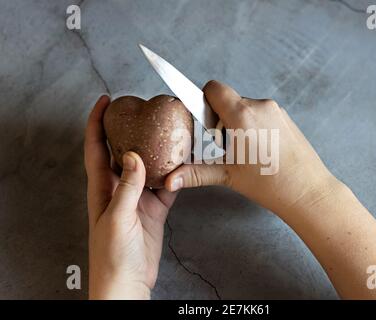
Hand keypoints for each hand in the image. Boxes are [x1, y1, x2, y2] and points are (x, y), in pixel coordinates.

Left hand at [84, 95, 176, 299]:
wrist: (128, 283)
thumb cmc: (112, 257)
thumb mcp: (116, 219)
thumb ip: (126, 187)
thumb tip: (132, 156)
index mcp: (101, 189)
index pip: (95, 148)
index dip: (96, 123)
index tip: (105, 101)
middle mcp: (119, 189)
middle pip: (123, 151)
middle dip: (130, 130)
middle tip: (144, 112)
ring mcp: (138, 199)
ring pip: (148, 166)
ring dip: (158, 151)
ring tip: (170, 134)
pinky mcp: (155, 209)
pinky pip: (166, 185)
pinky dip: (175, 175)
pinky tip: (184, 165)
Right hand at [166, 80, 338, 216]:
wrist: (308, 191)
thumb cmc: (271, 184)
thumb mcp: (228, 176)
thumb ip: (195, 173)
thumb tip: (170, 180)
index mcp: (241, 116)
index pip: (213, 88)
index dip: (203, 100)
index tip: (204, 120)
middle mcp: (259, 106)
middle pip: (228, 100)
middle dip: (221, 119)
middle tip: (228, 147)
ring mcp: (276, 110)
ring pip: (245, 107)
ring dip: (239, 123)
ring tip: (247, 151)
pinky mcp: (285, 117)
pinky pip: (261, 113)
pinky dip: (255, 125)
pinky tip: (261, 149)